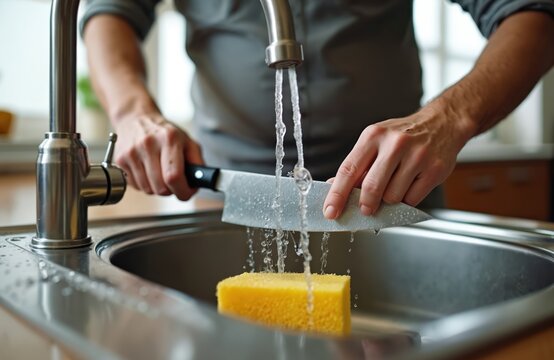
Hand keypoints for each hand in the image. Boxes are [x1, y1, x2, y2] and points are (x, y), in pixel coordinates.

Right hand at [113, 113, 203, 199]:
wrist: (135, 118)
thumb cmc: (164, 133)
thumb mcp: (187, 141)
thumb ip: (197, 162)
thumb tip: (200, 182)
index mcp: (169, 139)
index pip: (174, 176)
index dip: (183, 191)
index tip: (187, 193)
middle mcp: (148, 144)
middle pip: (161, 187)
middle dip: (171, 191)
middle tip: (174, 183)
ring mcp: (132, 152)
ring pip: (148, 189)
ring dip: (157, 188)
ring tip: (160, 174)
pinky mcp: (120, 160)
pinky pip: (136, 186)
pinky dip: (145, 184)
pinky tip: (147, 171)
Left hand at [323, 104, 472, 218]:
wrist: (443, 123)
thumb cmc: (404, 136)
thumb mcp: (376, 141)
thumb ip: (358, 164)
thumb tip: (334, 187)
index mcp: (373, 136)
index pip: (349, 170)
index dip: (337, 194)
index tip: (330, 211)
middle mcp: (394, 144)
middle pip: (371, 187)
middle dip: (365, 204)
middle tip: (366, 209)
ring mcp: (416, 156)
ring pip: (392, 196)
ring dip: (389, 200)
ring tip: (396, 186)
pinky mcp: (434, 170)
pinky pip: (412, 199)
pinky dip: (406, 200)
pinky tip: (410, 186)